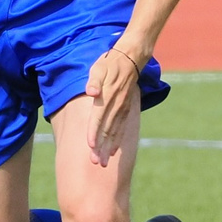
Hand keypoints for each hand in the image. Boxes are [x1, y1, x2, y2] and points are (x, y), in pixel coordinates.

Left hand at [85, 45, 143, 166]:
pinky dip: (117, 141)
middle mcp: (115, 106)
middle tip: (96, 163)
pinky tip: (113, 151)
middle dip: (101, 148)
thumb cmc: (109, 63)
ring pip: (114, 132)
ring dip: (108, 148)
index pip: (99, 118)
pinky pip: (121, 128)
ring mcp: (122, 109)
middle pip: (107, 130)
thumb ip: (94, 80)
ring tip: (102, 163)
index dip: (94, 133)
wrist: (131, 59)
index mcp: (106, 96)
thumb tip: (91, 92)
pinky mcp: (126, 110)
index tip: (91, 147)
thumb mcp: (98, 67)